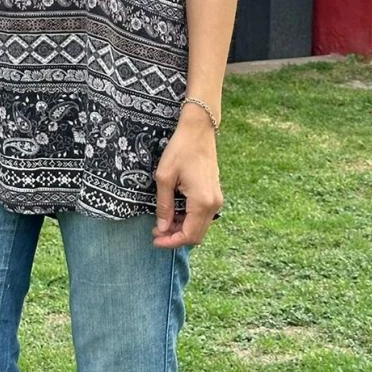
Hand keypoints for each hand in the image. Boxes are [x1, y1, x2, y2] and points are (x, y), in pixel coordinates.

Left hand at [152, 110, 222, 249]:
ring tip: (162, 222)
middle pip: (196, 235)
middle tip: (156, 231)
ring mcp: (216, 199)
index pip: (189, 235)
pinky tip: (174, 212)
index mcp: (202, 202)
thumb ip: (164, 205)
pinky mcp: (215, 193)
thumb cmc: (180, 149)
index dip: (171, 241)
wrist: (198, 130)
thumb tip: (162, 227)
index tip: (155, 240)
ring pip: (200, 226)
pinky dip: (189, 219)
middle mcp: (214, 204)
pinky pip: (203, 215)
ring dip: (182, 228)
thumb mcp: (165, 177)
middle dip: (175, 237)